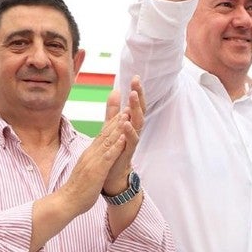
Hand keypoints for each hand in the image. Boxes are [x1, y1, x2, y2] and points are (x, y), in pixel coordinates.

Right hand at [61, 114, 127, 215]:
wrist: (67, 201)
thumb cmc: (78, 188)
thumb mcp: (87, 169)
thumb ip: (93, 160)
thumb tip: (97, 155)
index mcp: (90, 154)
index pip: (103, 134)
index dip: (113, 122)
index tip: (122, 111)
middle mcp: (91, 154)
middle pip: (106, 133)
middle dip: (118, 119)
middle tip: (127, 105)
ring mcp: (93, 161)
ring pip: (108, 141)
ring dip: (118, 127)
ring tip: (127, 114)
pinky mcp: (96, 171)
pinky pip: (108, 156)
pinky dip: (116, 146)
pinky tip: (123, 137)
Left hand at [102, 76, 145, 195]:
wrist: (112, 174)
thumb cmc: (114, 150)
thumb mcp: (112, 127)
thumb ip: (113, 110)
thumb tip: (115, 91)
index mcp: (131, 123)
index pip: (135, 104)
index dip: (137, 91)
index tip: (135, 77)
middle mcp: (135, 130)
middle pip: (140, 110)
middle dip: (139, 96)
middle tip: (136, 82)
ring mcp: (133, 141)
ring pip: (138, 122)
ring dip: (135, 109)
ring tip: (132, 96)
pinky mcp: (128, 151)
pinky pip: (132, 140)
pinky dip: (129, 130)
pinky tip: (126, 122)